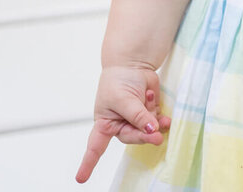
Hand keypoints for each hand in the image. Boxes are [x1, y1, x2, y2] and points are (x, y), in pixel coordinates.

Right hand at [75, 65, 171, 183]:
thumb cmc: (119, 80)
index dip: (88, 163)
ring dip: (155, 125)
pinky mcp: (149, 114)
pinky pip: (157, 122)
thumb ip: (137, 115)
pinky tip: (157, 104)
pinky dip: (160, 116)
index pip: (95, 146)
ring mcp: (136, 120)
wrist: (134, 64)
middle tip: (156, 136)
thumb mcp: (123, 98)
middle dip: (144, 136)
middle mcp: (120, 124)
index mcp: (105, 123)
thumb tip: (151, 129)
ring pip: (147, 131)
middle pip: (133, 137)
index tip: (81, 178)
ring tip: (162, 120)